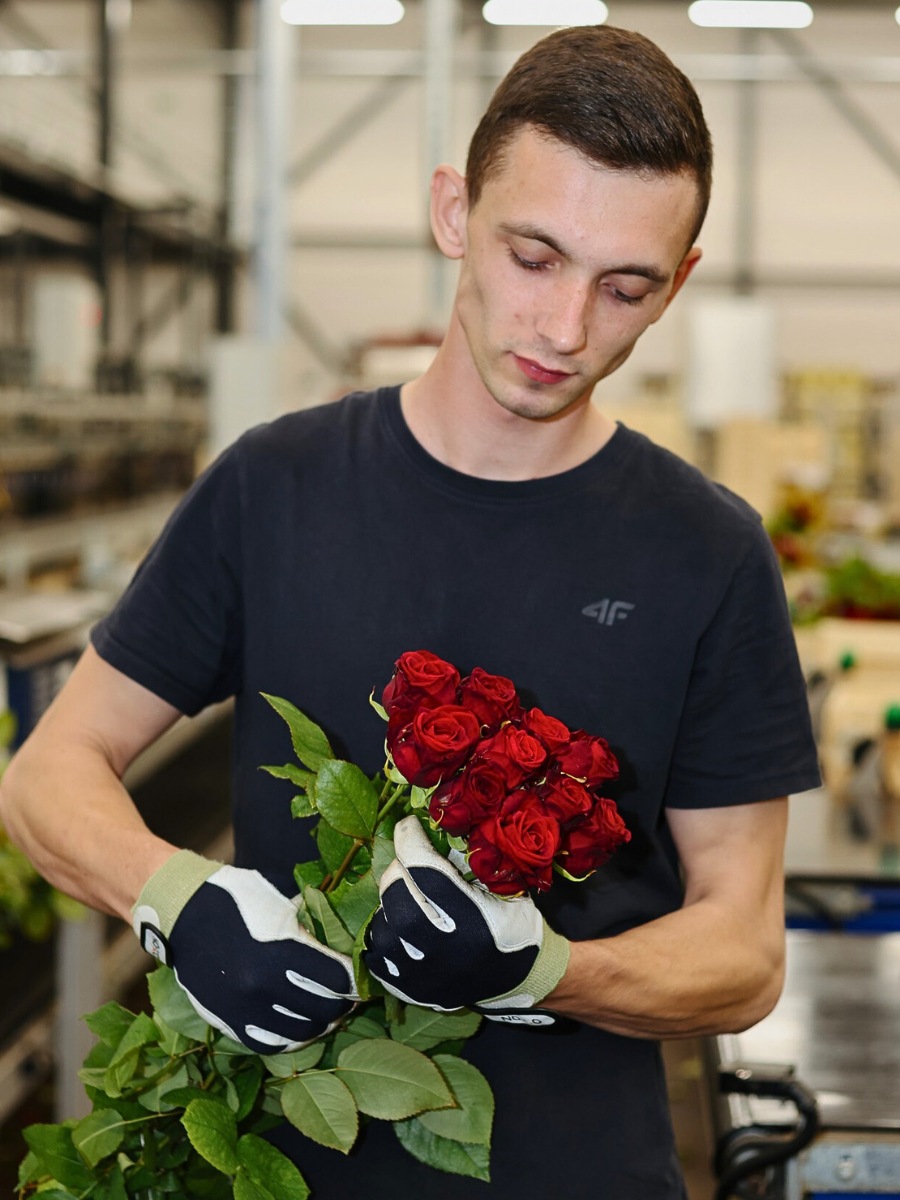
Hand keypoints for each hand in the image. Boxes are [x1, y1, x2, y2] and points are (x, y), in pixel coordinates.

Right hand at [133, 851, 356, 1052]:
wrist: (181, 912)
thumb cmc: (235, 897)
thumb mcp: (279, 904)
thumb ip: (310, 928)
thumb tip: (343, 945)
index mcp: (278, 951)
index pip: (337, 979)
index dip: (356, 979)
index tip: (362, 974)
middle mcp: (262, 988)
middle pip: (324, 1009)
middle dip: (343, 1002)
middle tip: (349, 993)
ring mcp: (244, 1009)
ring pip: (301, 1032)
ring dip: (321, 1022)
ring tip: (328, 1010)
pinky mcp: (228, 1022)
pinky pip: (270, 1044)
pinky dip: (292, 1038)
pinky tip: (301, 1024)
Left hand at [364, 816, 569, 1025]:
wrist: (522, 980)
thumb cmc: (516, 927)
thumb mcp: (509, 889)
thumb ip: (476, 861)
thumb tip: (436, 829)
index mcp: (474, 921)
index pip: (425, 870)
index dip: (410, 840)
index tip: (409, 827)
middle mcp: (445, 951)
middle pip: (397, 896)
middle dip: (398, 870)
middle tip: (409, 863)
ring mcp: (424, 976)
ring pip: (381, 928)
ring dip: (388, 904)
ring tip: (406, 896)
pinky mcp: (411, 991)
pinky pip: (377, 958)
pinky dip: (383, 934)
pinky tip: (397, 923)